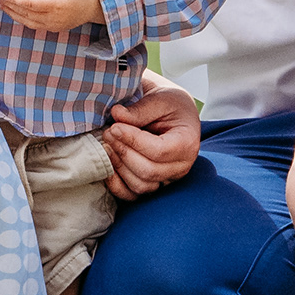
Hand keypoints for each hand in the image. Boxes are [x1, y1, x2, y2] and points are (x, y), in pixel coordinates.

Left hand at [0, 0, 100, 34]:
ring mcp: (53, 26)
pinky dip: (21, 17)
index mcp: (58, 3)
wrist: (94, 4)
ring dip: (13, 13)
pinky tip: (14, 9)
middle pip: (26, 13)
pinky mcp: (52, 29)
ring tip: (2, 3)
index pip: (31, 3)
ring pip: (27, 22)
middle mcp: (55, 17)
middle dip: (10, 5)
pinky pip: (33, 25)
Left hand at [98, 77, 201, 199]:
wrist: (173, 112)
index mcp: (187, 143)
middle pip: (148, 171)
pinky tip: (106, 167)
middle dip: (123, 152)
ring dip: (119, 167)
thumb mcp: (159, 99)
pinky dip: (117, 185)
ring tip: (107, 145)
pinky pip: (134, 195)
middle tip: (107, 133)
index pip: (158, 151)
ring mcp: (168, 179)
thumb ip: (139, 109)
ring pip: (140, 185)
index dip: (133, 141)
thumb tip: (117, 115)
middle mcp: (181, 166)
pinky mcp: (154, 185)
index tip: (115, 127)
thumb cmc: (169, 104)